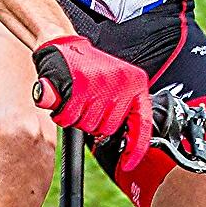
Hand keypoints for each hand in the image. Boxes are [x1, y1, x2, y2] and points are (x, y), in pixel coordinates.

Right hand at [32, 36, 151, 171]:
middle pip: (108, 129)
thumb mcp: (114, 83)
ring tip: (75, 99)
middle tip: (85, 104)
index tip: (129, 163)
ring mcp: (100, 85)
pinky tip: (64, 101)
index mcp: (136, 83)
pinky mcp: (79, 87)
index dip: (136, 148)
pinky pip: (69, 119)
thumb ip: (121, 110)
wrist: (63, 43)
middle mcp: (122, 84)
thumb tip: (125, 143)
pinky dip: (62, 115)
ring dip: (76, 119)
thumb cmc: (88, 66)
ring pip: (88, 126)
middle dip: (93, 123)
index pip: (142, 124)